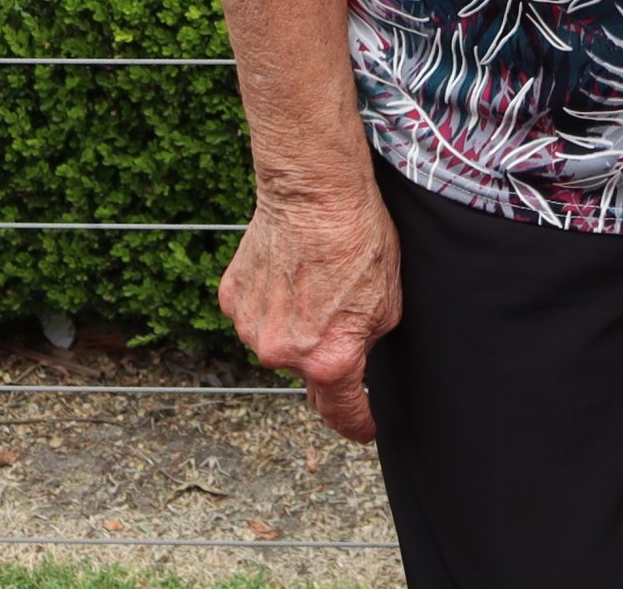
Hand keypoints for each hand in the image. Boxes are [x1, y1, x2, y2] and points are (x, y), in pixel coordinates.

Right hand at [220, 176, 400, 441]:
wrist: (315, 193)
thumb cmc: (359, 238)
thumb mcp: (389, 301)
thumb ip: (369, 343)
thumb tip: (357, 356)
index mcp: (330, 360)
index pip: (342, 412)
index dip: (358, 424)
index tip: (365, 429)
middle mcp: (284, 355)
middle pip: (308, 369)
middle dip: (326, 350)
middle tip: (340, 309)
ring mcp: (253, 329)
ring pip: (279, 341)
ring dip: (295, 324)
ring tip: (314, 280)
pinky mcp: (233, 300)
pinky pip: (256, 313)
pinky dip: (271, 301)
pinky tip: (289, 270)